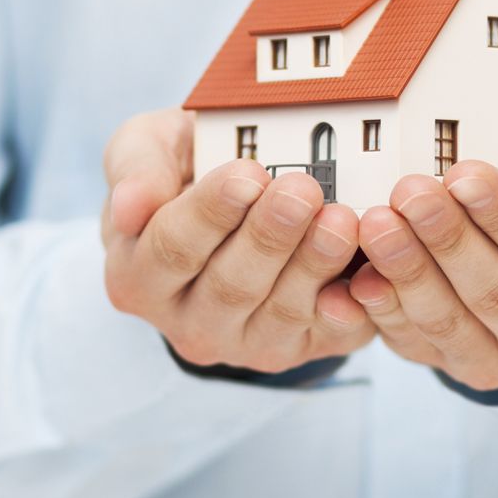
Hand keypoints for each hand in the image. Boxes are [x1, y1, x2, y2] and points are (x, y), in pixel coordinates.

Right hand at [101, 108, 374, 372]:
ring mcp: (246, 343)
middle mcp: (188, 323)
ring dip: (314, 266)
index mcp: (138, 276)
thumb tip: (130, 208)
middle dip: (270, 237)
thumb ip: (135, 168)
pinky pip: (328, 336)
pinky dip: (349, 308)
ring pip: (281, 313)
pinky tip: (366, 276)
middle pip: (230, 286)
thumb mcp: (148, 148)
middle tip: (303, 190)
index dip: (212, 213)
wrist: (240, 198)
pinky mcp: (302, 349)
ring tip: (340, 220)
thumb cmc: (187, 168)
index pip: (173, 249)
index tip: (248, 174)